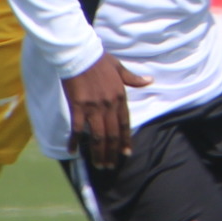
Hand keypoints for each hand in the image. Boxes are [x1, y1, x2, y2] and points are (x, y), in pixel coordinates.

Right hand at [64, 53, 151, 170]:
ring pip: (98, 136)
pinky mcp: (78, 107)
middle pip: (112, 134)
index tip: (126, 153)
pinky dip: (74, 141)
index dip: (126, 140)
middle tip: (110, 166)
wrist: (80, 54)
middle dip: (112, 152)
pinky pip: (77, 128)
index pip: (125, 124)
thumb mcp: (119, 68)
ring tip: (99, 165)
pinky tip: (72, 151)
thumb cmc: (99, 60)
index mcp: (120, 98)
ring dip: (98, 152)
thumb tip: (149, 81)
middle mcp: (109, 106)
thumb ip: (133, 78)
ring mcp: (93, 108)